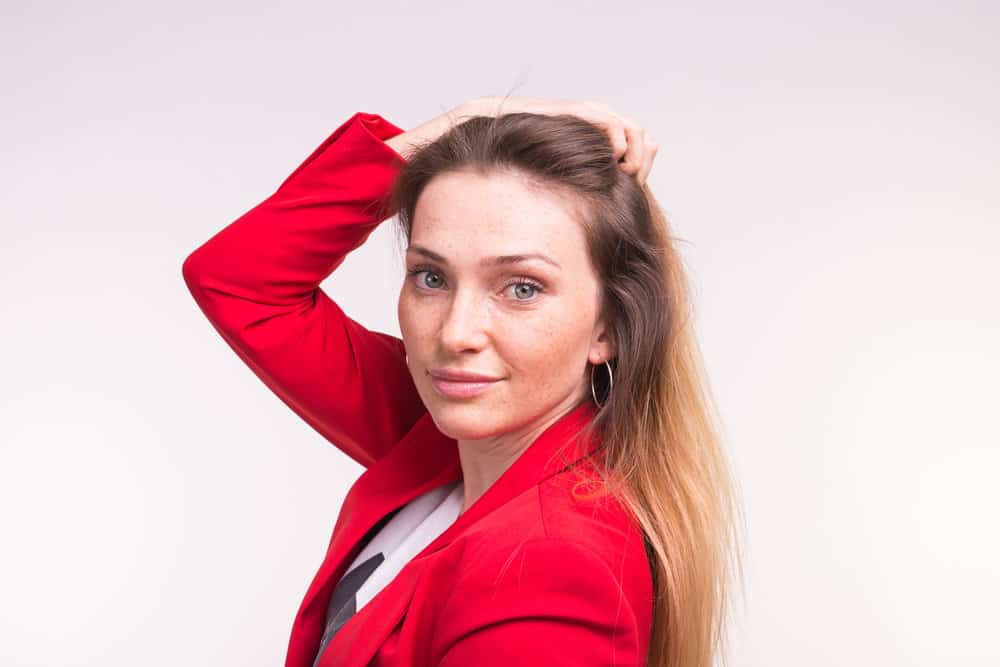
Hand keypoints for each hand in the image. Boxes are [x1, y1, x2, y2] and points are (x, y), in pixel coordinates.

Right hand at [462, 96, 658, 185]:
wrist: (495, 134)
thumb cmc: (526, 159)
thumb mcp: (567, 175)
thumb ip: (592, 181)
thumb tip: (621, 187)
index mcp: (601, 135)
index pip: (643, 145)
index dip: (643, 168)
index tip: (633, 190)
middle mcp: (599, 120)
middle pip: (642, 138)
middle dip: (641, 164)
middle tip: (630, 185)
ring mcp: (589, 114)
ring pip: (633, 129)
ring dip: (634, 156)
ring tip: (623, 176)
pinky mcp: (576, 111)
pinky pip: (611, 123)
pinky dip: (620, 143)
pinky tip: (611, 163)